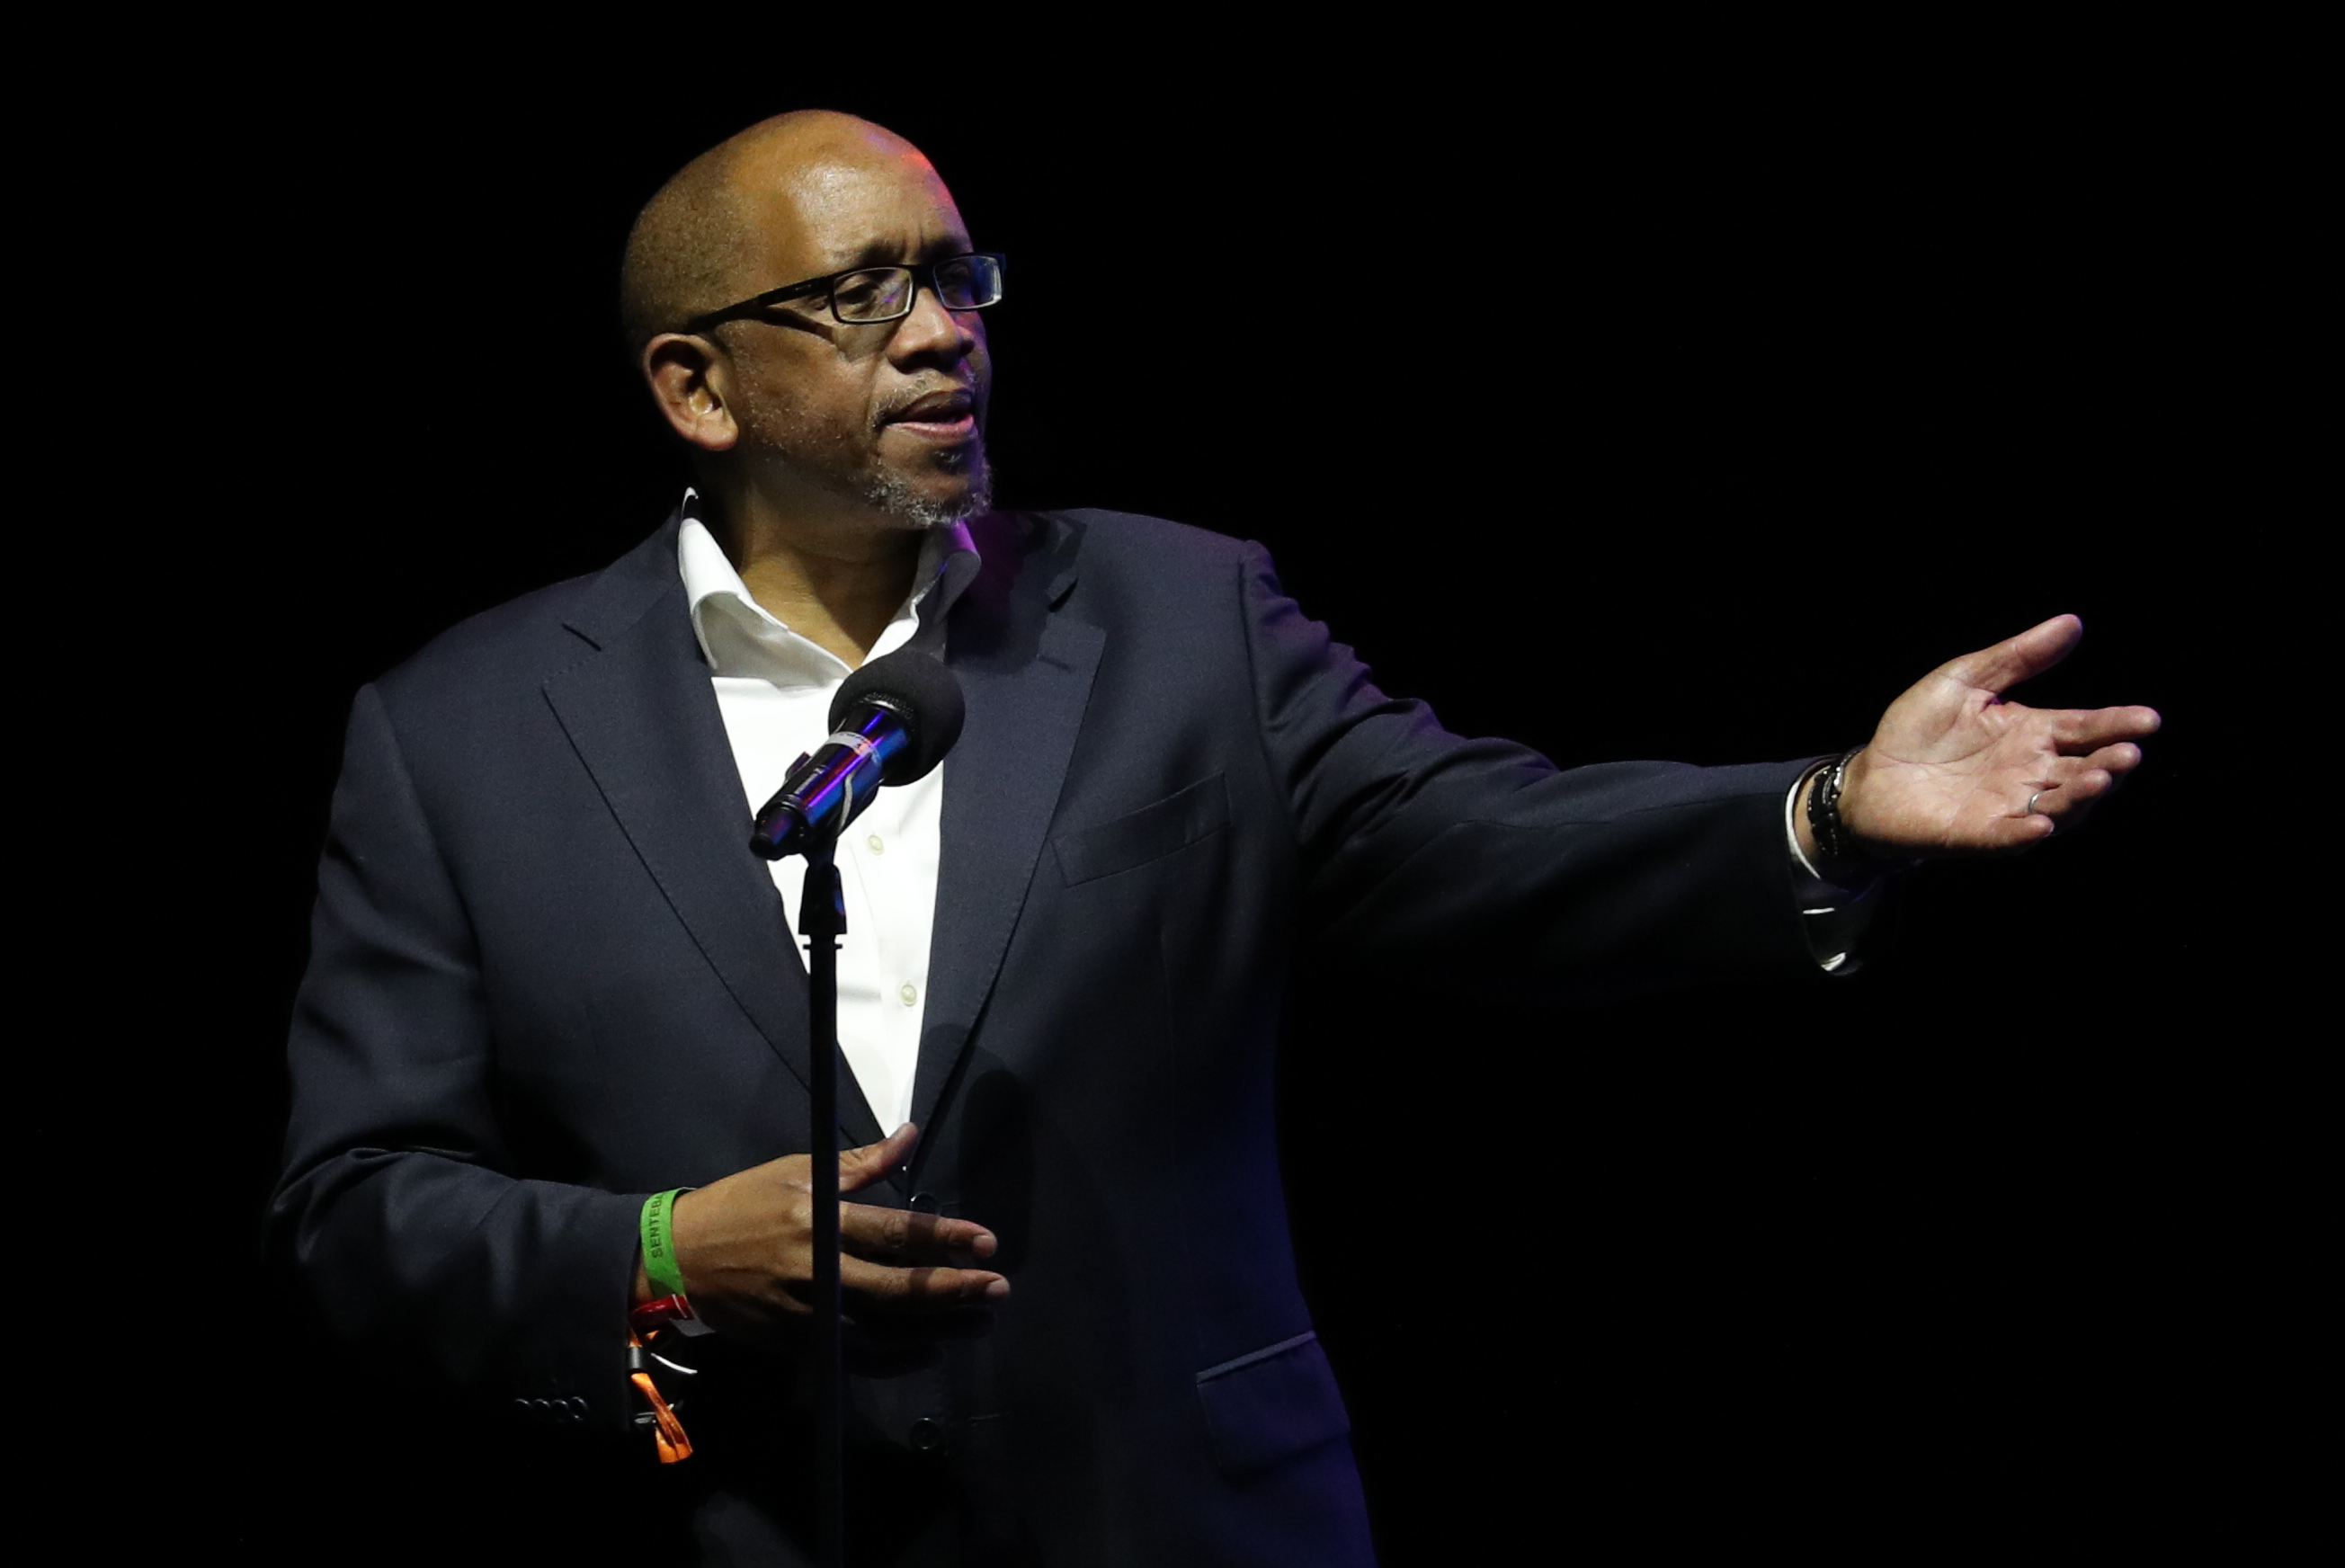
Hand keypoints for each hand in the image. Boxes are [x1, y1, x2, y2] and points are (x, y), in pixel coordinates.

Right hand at [634, 1124, 1007, 1341]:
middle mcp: (817, 1270)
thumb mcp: (796, 1169)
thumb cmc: (740, 1204)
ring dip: (936, 1328)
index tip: (987, 1242)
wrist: (678, 1258)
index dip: (943, 1238)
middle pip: (897, 1289)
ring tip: (979, 1322)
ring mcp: (806, 1313)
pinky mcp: (796, 1341)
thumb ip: (860, 1164)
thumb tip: (909, 1136)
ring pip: (883, 1330)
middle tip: (998, 1287)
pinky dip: (895, 1357)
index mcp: (818, 1219)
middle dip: (953, 1290)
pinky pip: (855, 1356)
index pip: (893, 1232)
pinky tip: (928, 1348)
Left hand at [1822, 614, 2159, 858]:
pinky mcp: (1977, 834)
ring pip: (2059, 807)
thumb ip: (2017, 658)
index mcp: (2033, 733)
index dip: (2116, 724)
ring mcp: (2008, 807)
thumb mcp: (1965, 680)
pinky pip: (2008, 837)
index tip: (2148, 719)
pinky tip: (2041, 824)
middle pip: (2082, 770)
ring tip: (2097, 778)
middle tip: (2128, 753)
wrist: (1869, 775)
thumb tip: (2072, 622)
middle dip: (2109, 764)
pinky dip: (2025, 832)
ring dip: (2080, 796)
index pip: (2084, 728)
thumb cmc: (1918, 729)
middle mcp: (2031, 773)